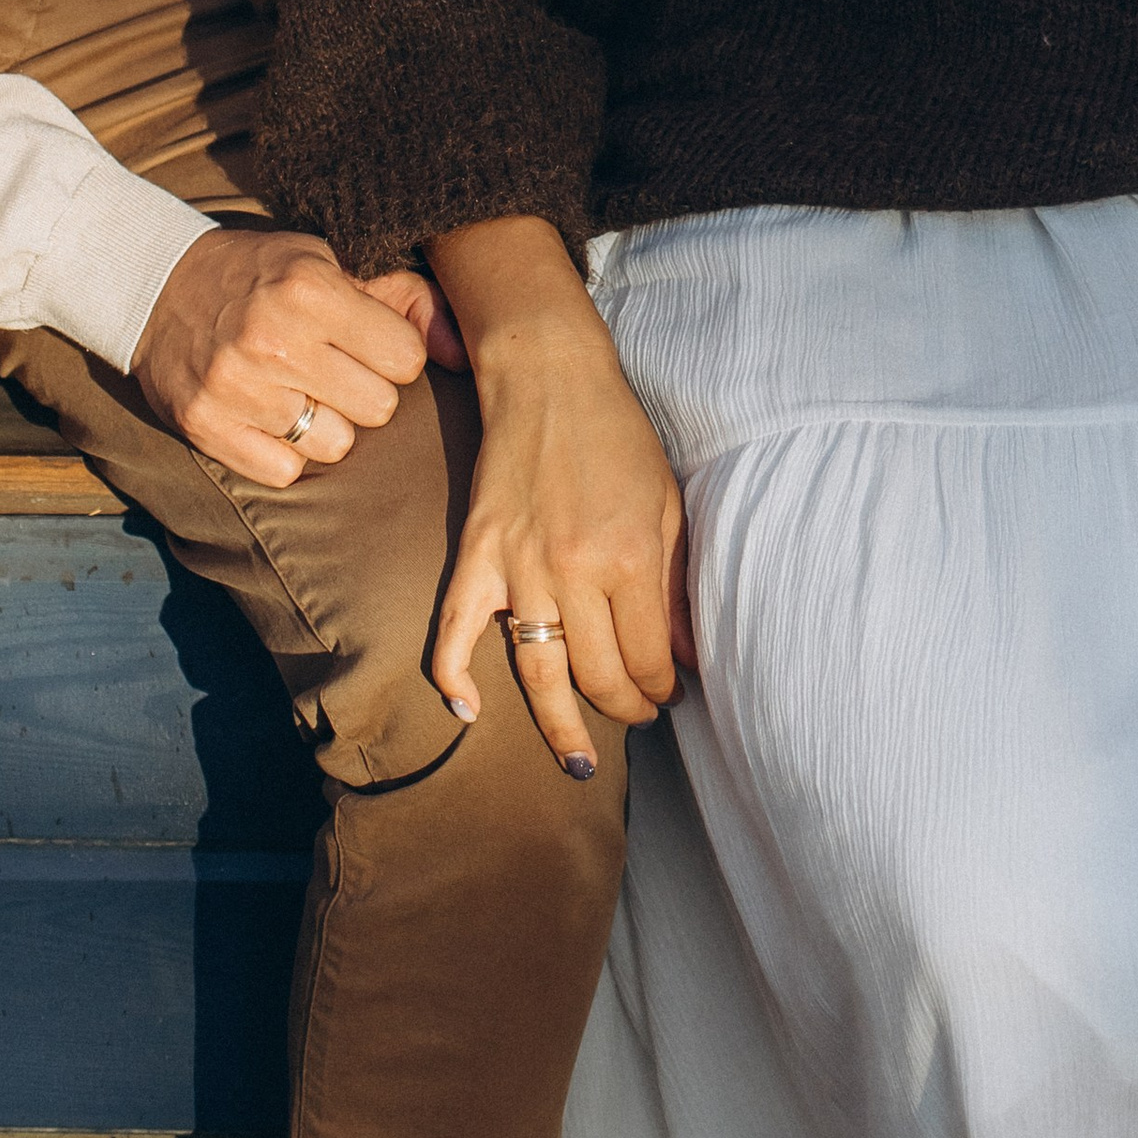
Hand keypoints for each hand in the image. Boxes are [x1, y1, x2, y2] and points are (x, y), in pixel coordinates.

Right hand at [133, 224, 430, 482]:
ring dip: (327, 424)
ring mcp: (236, 387)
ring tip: (300, 390)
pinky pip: (286, 470)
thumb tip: (462, 353)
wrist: (158, 286)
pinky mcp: (205, 426)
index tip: (368, 343)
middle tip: (334, 368)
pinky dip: (285, 451)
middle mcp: (273, 339)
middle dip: (366, 391)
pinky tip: (269, 414)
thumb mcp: (333, 264)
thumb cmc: (265, 275)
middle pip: (378, 408)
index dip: (393, 355)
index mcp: (310, 289)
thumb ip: (406, 301)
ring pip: (336, 445)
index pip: (404, 358)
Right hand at [427, 216, 689, 774]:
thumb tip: (683, 653)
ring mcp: (518, 568)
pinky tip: (469, 712)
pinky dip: (454, 678)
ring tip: (579, 760)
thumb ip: (674, 583)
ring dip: (561, 726)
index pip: (648, 656)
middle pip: (597, 675)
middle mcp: (572, 571)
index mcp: (628, 557)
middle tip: (638, 713)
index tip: (669, 690)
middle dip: (625, 707)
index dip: (662, 686)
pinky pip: (453, 632)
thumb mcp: (666, 504)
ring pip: (537, 673)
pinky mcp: (476, 556)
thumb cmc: (618, 437)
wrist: (549, 378)